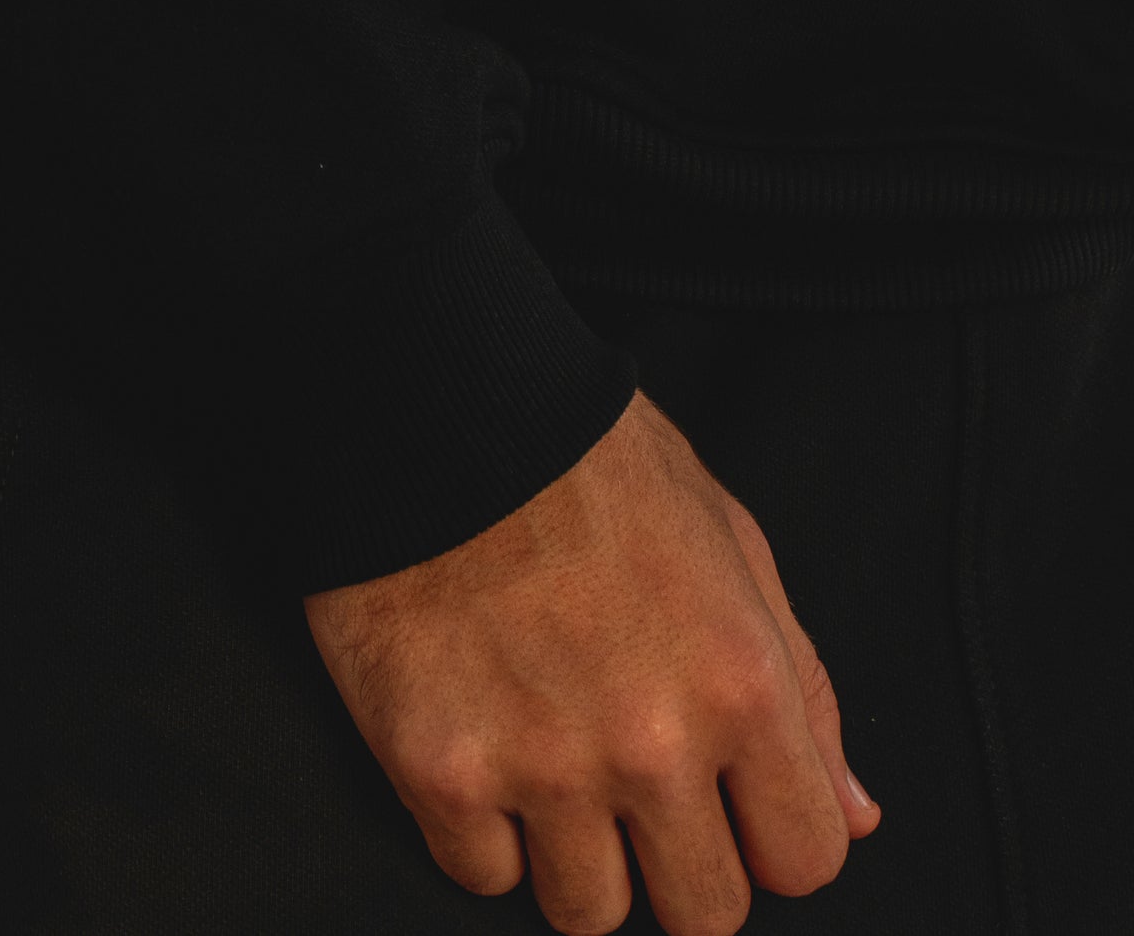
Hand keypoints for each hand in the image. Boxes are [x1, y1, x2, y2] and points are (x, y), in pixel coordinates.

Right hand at [304, 390, 880, 934]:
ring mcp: (542, 767)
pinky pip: (482, 877)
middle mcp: (651, 743)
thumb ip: (803, 687)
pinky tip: (480, 742)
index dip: (770, 836)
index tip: (731, 805)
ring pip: (589, 914)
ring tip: (550, 759)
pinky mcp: (440, 773)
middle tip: (635, 790)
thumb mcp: (728, 539)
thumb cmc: (586, 458)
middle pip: (705, 917)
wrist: (434, 405)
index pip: (807, 860)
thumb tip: (855, 813)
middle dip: (680, 865)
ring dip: (576, 853)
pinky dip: (480, 828)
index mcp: (739, 681)